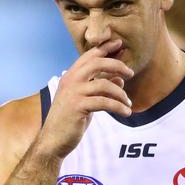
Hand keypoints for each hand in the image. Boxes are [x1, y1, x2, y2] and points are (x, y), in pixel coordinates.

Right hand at [34, 40, 133, 158]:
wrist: (53, 140)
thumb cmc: (70, 120)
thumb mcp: (86, 100)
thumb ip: (100, 88)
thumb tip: (120, 78)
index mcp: (71, 76)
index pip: (89, 56)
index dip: (105, 48)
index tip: (119, 44)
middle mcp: (71, 80)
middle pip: (98, 63)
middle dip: (117, 64)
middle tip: (131, 72)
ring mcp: (73, 93)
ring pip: (105, 84)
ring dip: (121, 94)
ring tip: (128, 103)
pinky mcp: (78, 106)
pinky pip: (105, 102)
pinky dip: (118, 107)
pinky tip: (126, 112)